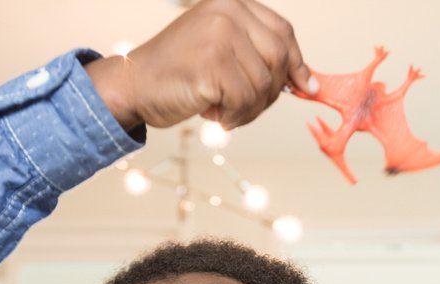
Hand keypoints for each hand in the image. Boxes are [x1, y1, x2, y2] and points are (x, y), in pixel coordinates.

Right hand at [84, 0, 314, 131]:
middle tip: (247, 108)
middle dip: (271, 92)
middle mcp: (227, 12)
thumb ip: (256, 54)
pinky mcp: (212, 64)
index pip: (283, 32)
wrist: (133, 84)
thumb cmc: (178, 72)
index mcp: (232, 3)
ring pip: (264, 85)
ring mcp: (219, 36)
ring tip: (223, 110)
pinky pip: (245, 101)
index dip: (297, 63)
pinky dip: (235, 117)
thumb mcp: (221, 49)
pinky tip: (215, 115)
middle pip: (279, 59)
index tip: (306, 87)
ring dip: (249, 110)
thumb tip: (304, 81)